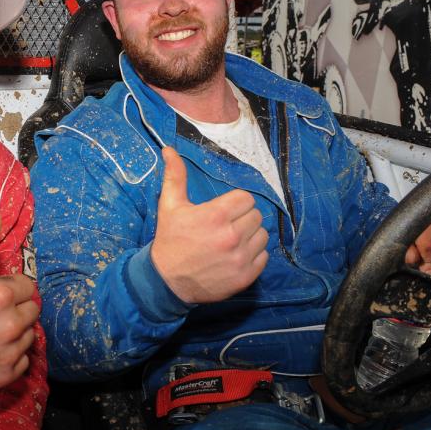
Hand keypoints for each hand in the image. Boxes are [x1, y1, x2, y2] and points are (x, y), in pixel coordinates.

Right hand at [0, 210, 38, 392]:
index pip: (27, 285)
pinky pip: (23, 360)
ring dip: (16, 331)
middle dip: (16, 307)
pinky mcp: (5, 375)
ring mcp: (9, 352)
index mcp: (1, 296)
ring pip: (30, 334)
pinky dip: (11, 355)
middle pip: (32, 309)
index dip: (10, 286)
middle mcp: (10, 325)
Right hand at [151, 147, 269, 303]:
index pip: (246, 199)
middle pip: (256, 216)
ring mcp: (240, 258)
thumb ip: (175, 176)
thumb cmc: (170, 239)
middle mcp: (231, 236)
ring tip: (232, 240)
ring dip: (250, 236)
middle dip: (243, 218)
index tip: (223, 211)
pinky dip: (253, 255)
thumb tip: (169, 149)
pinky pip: (264, 257)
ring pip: (263, 236)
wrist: (166, 280)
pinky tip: (236, 256)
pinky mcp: (245, 276)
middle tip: (226, 226)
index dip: (235, 203)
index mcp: (216, 215)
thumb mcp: (170, 205)